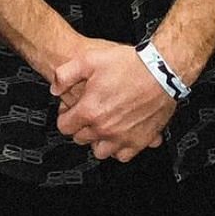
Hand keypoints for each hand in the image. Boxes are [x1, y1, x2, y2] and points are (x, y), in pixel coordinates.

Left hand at [51, 39, 173, 161]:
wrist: (160, 72)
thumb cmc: (127, 65)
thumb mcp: (88, 60)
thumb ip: (65, 75)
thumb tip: (55, 89)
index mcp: (90, 111)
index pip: (65, 127)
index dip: (65, 116)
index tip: (70, 110)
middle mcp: (105, 129)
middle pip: (81, 139)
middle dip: (80, 127)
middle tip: (87, 113)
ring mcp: (124, 137)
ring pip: (100, 151)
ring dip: (98, 140)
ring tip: (102, 124)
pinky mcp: (141, 141)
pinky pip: (123, 156)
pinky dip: (119, 148)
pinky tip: (119, 133)